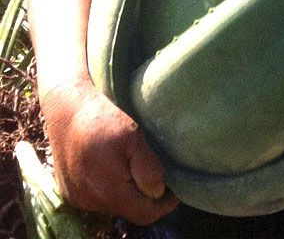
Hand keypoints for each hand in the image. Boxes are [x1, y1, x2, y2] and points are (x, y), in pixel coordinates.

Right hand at [40, 78, 178, 224]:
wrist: (67, 109)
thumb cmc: (102, 119)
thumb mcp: (133, 138)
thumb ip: (148, 169)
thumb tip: (158, 192)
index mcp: (109, 192)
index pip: (144, 214)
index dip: (164, 205)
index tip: (176, 190)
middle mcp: (89, 201)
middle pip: (128, 209)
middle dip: (146, 196)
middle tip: (160, 175)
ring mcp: (77, 197)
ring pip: (113, 203)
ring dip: (127, 191)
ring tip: (136, 167)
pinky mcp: (69, 190)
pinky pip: (97, 197)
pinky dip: (111, 187)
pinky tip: (115, 166)